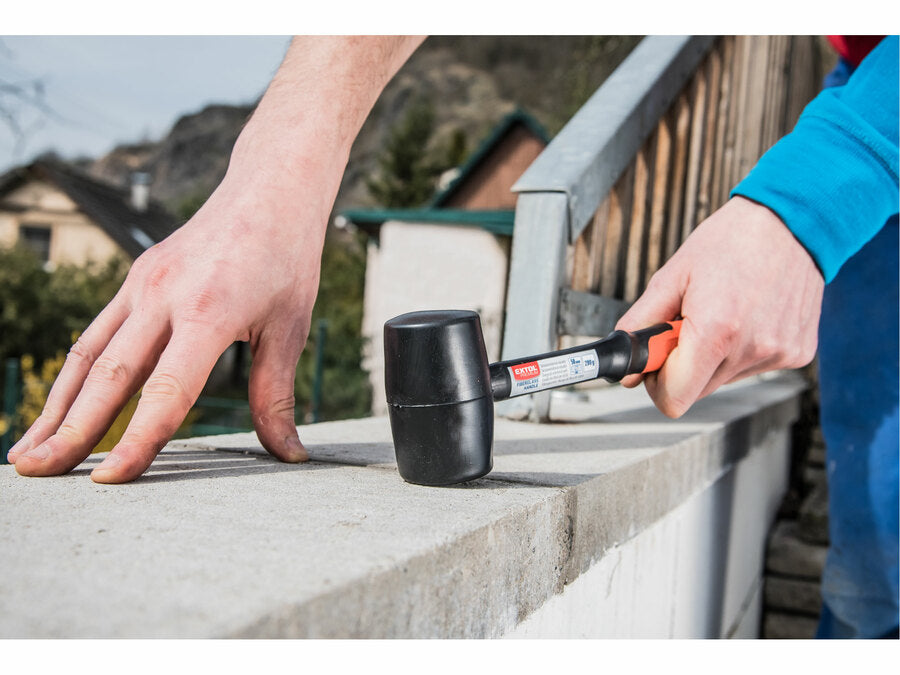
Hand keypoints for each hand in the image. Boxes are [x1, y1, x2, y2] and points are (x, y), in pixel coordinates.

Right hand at [7, 36, 423, 481]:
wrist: (269, 190)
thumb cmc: (286, 259)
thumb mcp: (290, 328)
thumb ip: (276, 395)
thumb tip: (289, 453)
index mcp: (209, 312)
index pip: (166, 392)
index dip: (137, 441)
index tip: (108, 482)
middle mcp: (164, 297)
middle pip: (109, 376)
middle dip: (70, 431)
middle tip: (35, 475)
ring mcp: (144, 285)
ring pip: (89, 354)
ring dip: (56, 405)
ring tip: (29, 451)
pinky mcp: (136, 279)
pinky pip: (98, 332)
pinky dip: (76, 373)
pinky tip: (62, 403)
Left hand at [616, 196, 823, 416]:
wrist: (792, 220)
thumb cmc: (732, 241)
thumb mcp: (672, 276)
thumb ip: (641, 323)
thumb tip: (626, 362)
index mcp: (716, 331)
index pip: (674, 398)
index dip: (656, 383)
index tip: (655, 360)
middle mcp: (751, 350)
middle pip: (696, 391)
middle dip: (682, 366)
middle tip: (686, 325)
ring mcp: (778, 355)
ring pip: (722, 380)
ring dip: (712, 356)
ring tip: (722, 312)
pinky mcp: (797, 354)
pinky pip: (752, 368)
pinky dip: (741, 350)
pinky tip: (748, 315)